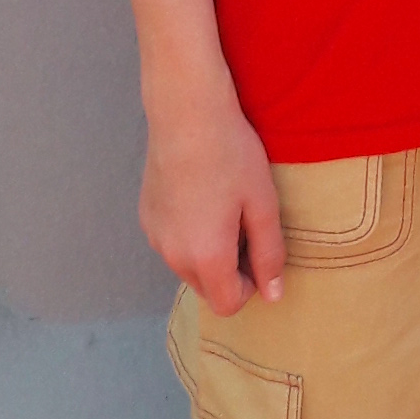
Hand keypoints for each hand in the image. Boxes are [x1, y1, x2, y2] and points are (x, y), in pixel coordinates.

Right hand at [139, 53, 285, 313]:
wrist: (187, 114)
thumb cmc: (232, 156)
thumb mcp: (263, 205)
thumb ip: (269, 255)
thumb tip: (274, 295)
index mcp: (205, 259)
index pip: (228, 304)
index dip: (250, 285)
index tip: (259, 248)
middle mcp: (172, 256)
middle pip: (206, 288)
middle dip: (230, 270)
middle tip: (245, 224)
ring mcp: (154, 237)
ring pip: (188, 266)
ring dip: (209, 252)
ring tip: (223, 206)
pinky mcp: (145, 218)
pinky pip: (172, 243)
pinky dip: (189, 234)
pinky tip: (201, 195)